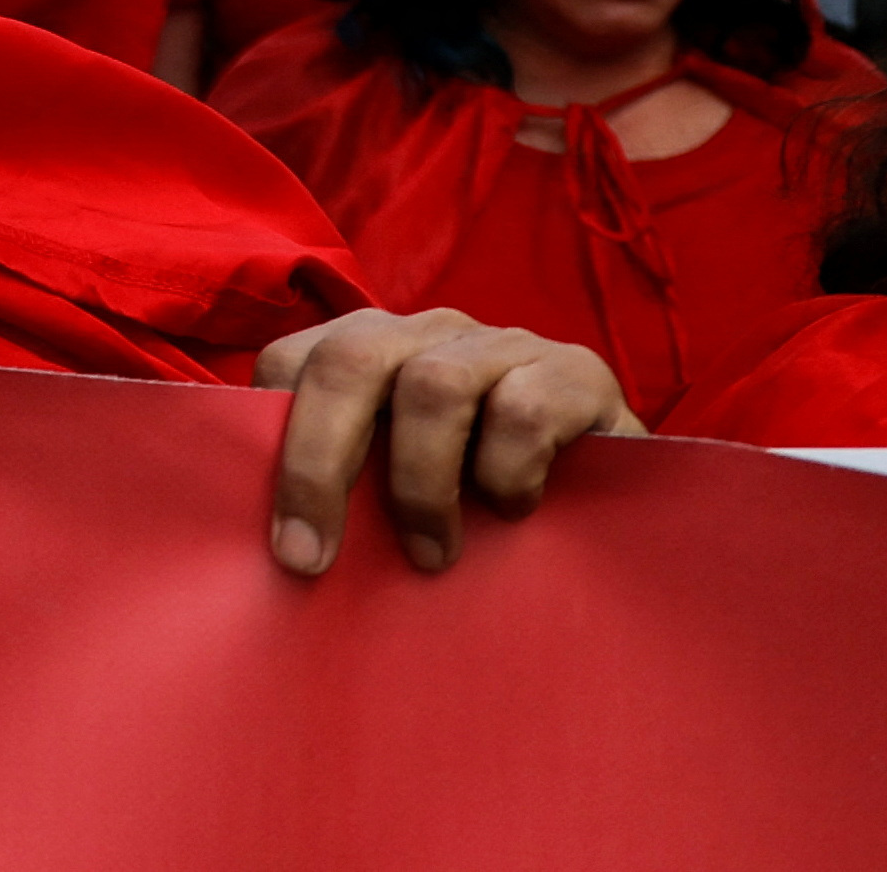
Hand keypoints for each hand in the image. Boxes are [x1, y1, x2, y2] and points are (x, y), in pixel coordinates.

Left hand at [254, 307, 636, 576]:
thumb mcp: (398, 486)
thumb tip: (270, 543)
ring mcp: (503, 343)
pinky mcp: (575, 372)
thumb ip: (342, 486)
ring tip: (432, 553)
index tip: (283, 540)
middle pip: (349, 361)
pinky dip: (506, 473)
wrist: (616, 502)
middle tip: (314, 556)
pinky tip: (514, 509)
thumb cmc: (480, 502)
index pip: (291, 361)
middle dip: (318, 463)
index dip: (273, 445)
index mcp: (369, 346)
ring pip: (433, 385)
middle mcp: (429, 330)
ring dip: (421, 484)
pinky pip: (522, 411)